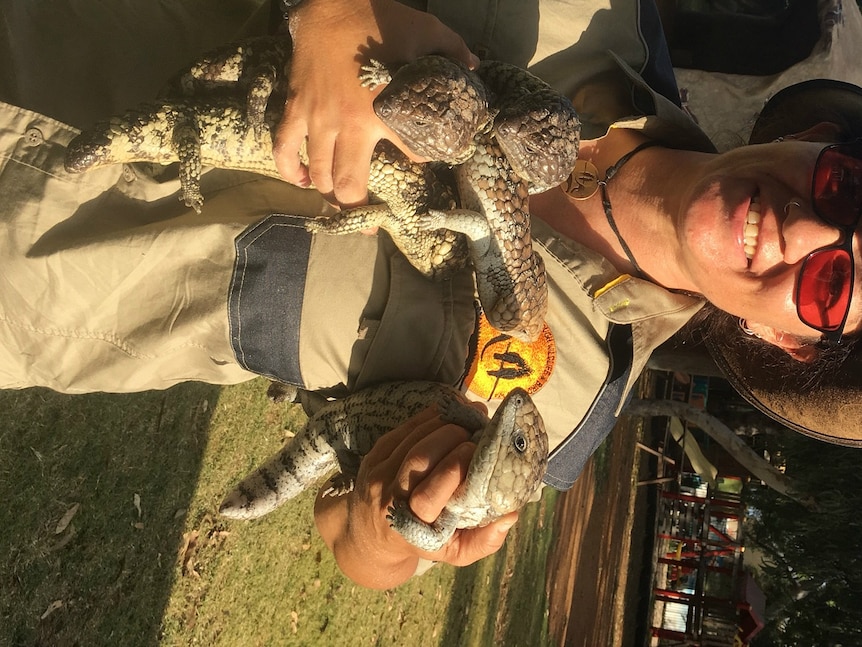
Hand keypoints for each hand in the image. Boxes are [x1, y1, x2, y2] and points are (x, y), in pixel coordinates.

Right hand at [273, 0, 477, 206]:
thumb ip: (452, 52)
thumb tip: (472, 70)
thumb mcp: (426, 31)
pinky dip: (289, 169)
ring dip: (328, 195)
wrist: (329, 2)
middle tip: (370, 224)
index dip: (423, 159)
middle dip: (360, 210)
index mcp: (384, 110)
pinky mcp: (295, 109)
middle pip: (349, 184)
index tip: (425, 158)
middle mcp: (348, 124)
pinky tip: (301, 182)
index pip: (411, 152)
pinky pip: (283, 148)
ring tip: (340, 208)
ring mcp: (317, 119)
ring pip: (319, 174)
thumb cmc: (379, 18)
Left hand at [314, 402, 516, 589]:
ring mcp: (378, 474)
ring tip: (470, 416)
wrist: (370, 533)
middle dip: (452, 438)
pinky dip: (430, 417)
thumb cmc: (420, 541)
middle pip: (419, 459)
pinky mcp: (375, 454)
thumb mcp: (453, 552)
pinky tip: (451, 413)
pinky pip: (404, 429)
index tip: (479, 452)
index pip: (429, 495)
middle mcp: (389, 499)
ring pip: (412, 439)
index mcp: (411, 526)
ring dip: (444, 422)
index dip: (454, 468)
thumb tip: (511, 514)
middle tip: (478, 430)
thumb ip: (484, 540)